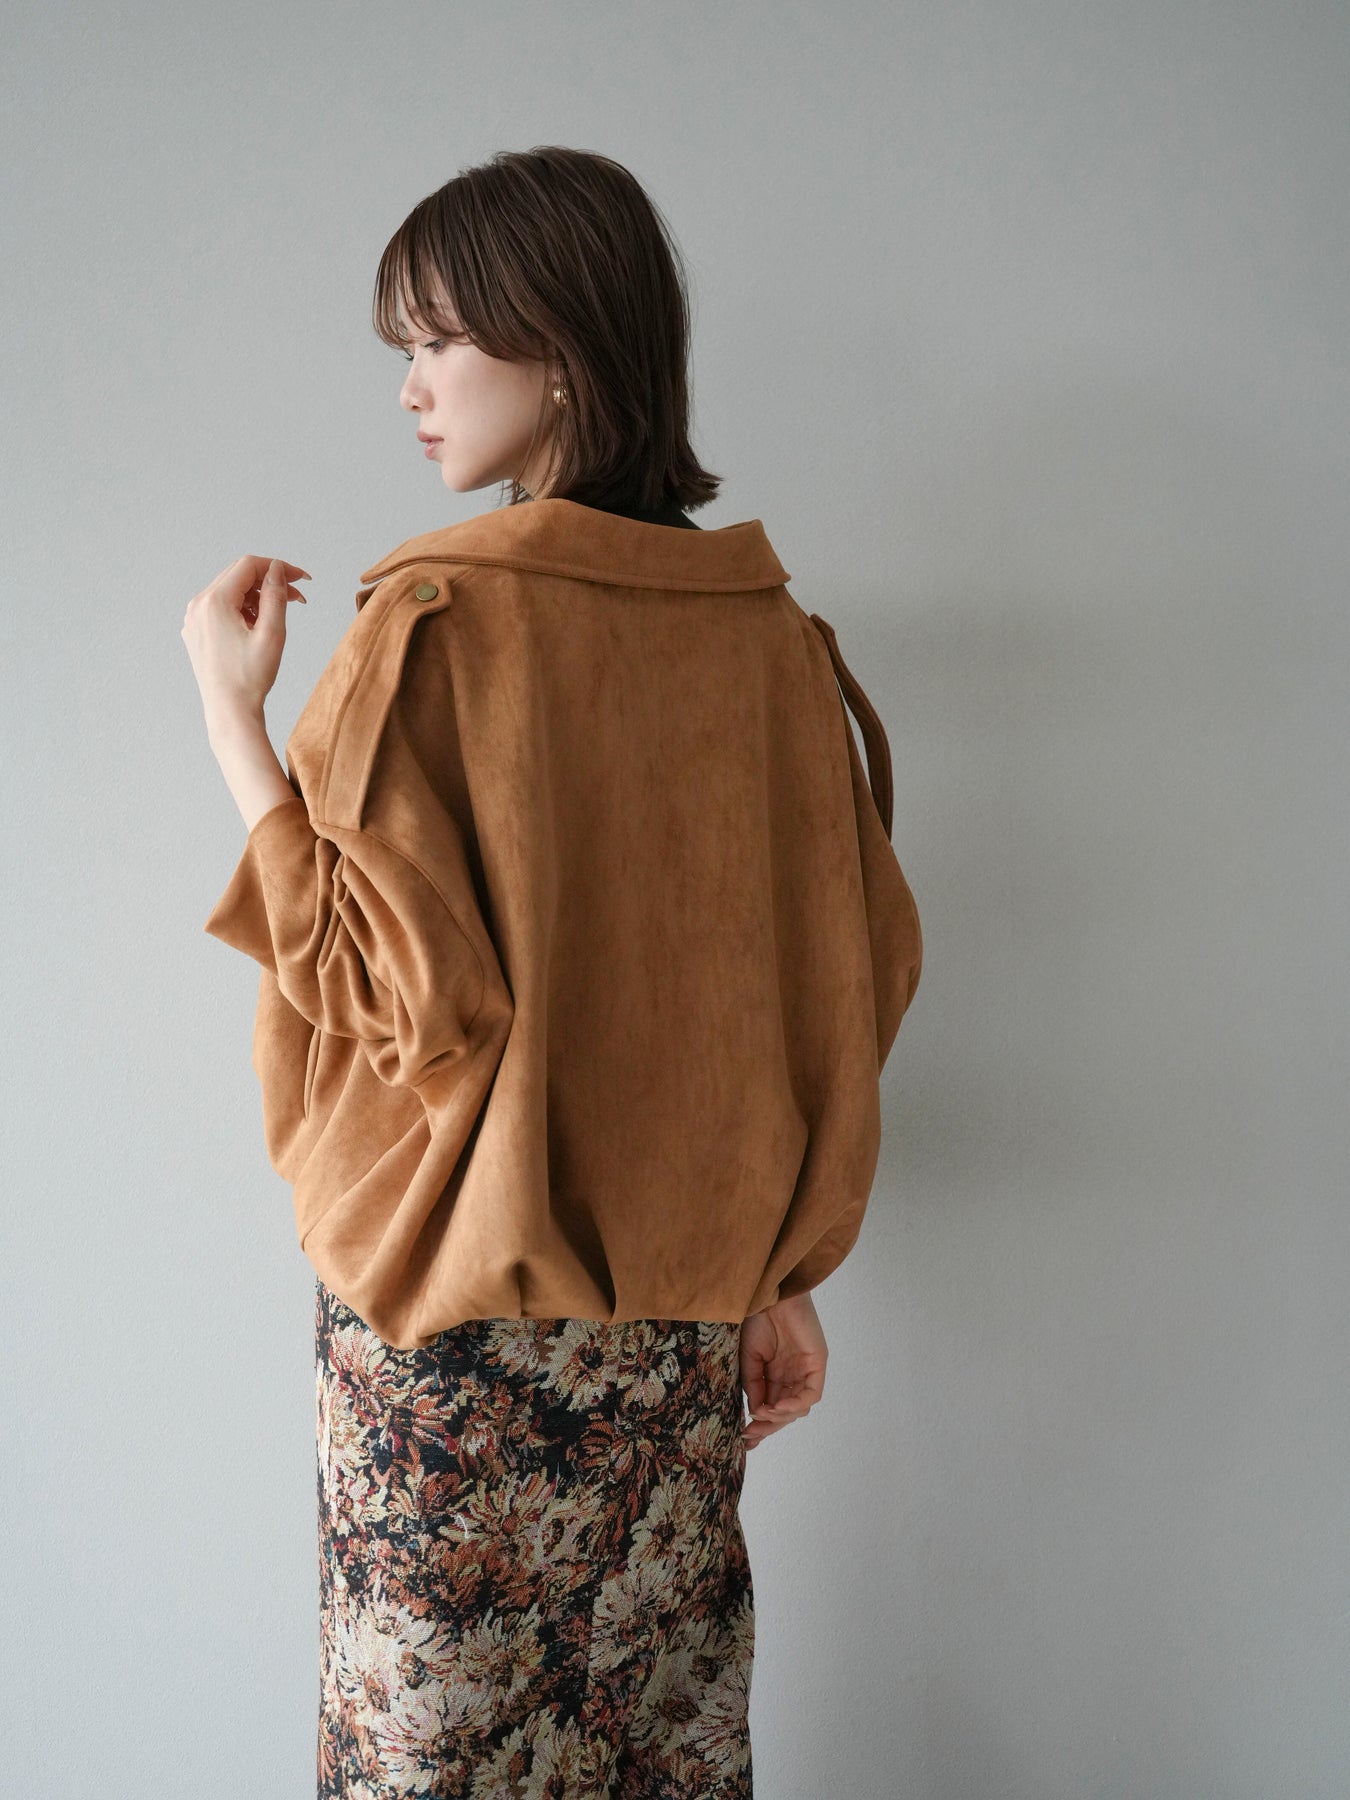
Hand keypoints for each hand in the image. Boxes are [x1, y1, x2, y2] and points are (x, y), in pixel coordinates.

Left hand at [181, 553, 309, 737]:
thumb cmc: (250, 678)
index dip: (277, 567)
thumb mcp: (271, 633)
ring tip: (278, 616)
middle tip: (298, 596)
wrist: (229, 711)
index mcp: (214, 602)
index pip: (248, 565)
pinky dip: (242, 609)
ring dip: (257, 596)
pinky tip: (258, 627)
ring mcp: (194, 619)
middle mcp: (198, 605)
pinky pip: (220, 608)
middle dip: (269, 580)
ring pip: (230, 591)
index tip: (302, 579)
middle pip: (238, 575)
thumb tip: (277, 570)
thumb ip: (276, 595)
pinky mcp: (196, 631)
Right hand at [739, 1289, 827, 1449]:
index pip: (772, 1407)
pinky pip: (811, 1394)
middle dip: (769, 1425)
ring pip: (799, 1407)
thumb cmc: (757, 1320)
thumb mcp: (748, 1359)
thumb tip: (757, 1413)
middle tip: (752, 1433)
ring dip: (781, 1416)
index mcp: (775, 1374)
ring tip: (763, 1414)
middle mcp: (792, 1375)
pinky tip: (777, 1405)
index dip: (760, 1424)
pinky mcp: (818, 1364)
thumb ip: (754, 1386)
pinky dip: (795, 1404)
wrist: (768, 1295)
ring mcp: (806, 1370)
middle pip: (786, 1411)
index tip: (744, 1437)